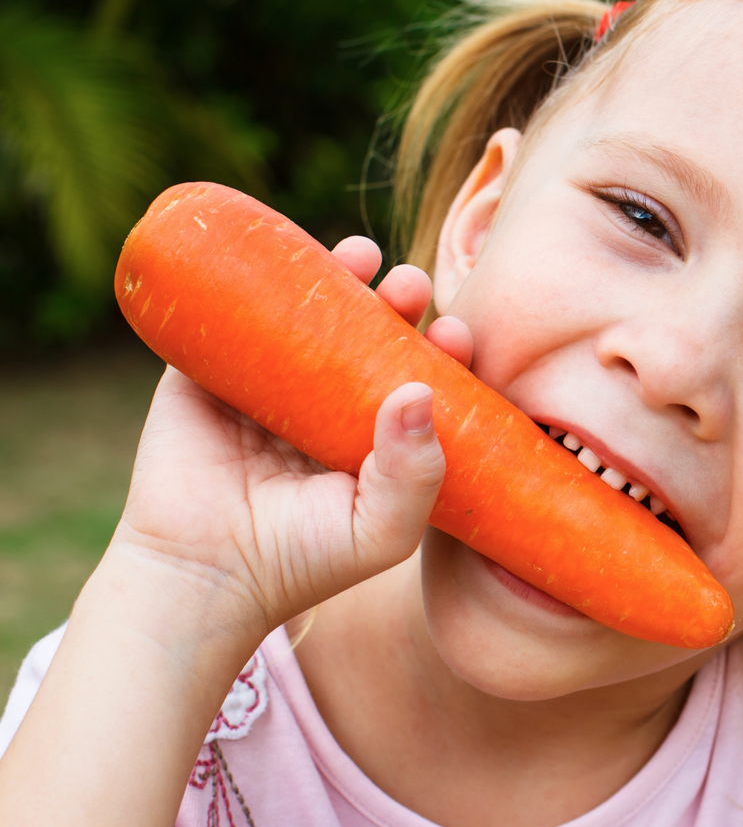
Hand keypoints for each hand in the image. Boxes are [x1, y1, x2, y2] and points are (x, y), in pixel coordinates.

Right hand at [101, 237, 473, 650]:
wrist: (203, 575)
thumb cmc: (303, 561)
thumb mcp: (382, 530)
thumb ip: (416, 474)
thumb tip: (421, 392)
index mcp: (374, 433)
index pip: (417, 375)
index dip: (441, 348)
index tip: (455, 335)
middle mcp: (324, 402)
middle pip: (368, 332)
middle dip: (398, 301)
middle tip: (410, 288)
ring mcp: (266, 381)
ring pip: (305, 312)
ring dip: (338, 275)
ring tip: (364, 257)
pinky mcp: (207, 370)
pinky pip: (229, 313)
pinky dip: (253, 277)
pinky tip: (281, 252)